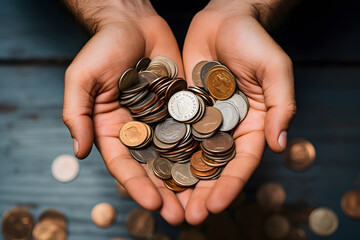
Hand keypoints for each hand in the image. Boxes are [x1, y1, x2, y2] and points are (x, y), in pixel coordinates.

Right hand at [62, 1, 184, 224]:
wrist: (133, 23)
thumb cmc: (103, 47)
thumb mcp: (82, 78)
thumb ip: (78, 113)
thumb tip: (79, 152)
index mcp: (113, 129)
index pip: (124, 165)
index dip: (137, 186)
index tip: (154, 204)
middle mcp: (139, 131)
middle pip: (153, 169)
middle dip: (167, 193)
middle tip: (182, 217)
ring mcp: (162, 121)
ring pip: (176, 156)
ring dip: (188, 180)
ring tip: (202, 203)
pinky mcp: (182, 108)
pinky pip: (194, 131)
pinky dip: (203, 150)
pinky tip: (216, 168)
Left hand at [182, 0, 296, 223]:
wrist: (224, 19)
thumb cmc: (253, 40)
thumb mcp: (275, 69)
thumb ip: (282, 105)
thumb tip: (280, 144)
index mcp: (252, 124)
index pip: (242, 161)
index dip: (231, 184)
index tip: (215, 205)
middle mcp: (226, 127)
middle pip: (214, 166)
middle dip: (202, 192)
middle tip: (189, 217)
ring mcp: (202, 120)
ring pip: (190, 156)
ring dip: (180, 181)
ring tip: (167, 205)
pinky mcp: (182, 109)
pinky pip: (172, 133)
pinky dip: (163, 152)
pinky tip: (151, 171)